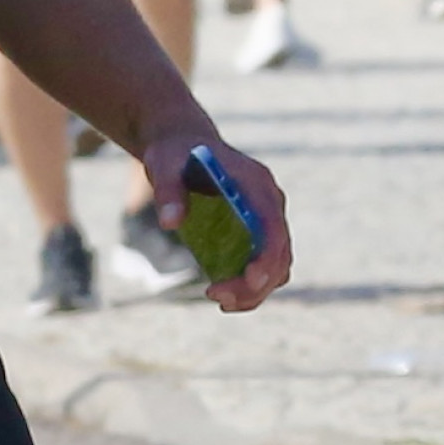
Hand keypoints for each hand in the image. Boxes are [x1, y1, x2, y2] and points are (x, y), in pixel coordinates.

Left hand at [144, 122, 292, 313]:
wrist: (182, 145)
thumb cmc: (174, 154)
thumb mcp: (164, 166)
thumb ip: (168, 192)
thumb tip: (170, 223)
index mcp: (255, 183)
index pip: (273, 226)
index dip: (267, 257)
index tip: (250, 281)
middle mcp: (269, 202)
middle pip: (279, 254)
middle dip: (255, 283)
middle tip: (216, 296)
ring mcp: (266, 218)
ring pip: (277, 266)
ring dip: (254, 291)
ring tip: (218, 298)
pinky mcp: (257, 232)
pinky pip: (265, 267)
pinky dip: (250, 286)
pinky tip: (222, 292)